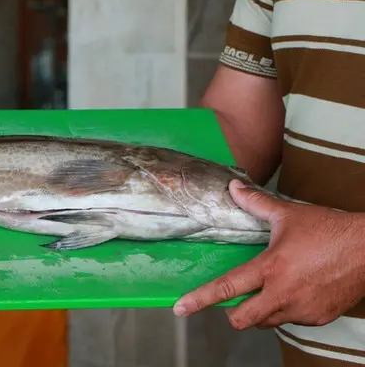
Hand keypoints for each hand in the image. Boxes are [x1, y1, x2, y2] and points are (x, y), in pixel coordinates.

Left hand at [172, 179, 364, 329]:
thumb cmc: (329, 230)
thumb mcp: (288, 214)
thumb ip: (256, 203)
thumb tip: (234, 188)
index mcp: (270, 268)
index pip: (227, 288)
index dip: (200, 300)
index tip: (181, 309)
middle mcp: (283, 294)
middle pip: (242, 319)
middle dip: (232, 313)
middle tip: (233, 300)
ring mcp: (302, 309)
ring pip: (267, 322)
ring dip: (260, 311)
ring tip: (269, 289)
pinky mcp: (318, 317)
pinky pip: (292, 320)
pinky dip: (285, 310)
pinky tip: (294, 291)